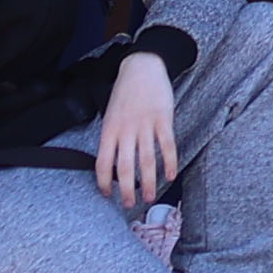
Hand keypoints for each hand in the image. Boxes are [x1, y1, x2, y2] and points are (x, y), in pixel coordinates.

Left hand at [91, 48, 180, 207]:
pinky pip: (166, 145)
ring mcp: (145, 124)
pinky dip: (169, 162)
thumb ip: (112, 137)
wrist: (142, 67)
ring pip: (146, 160)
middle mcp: (125, 129)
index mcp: (109, 129)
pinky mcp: (163, 119)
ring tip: (150, 197)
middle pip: (125, 167)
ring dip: (149, 182)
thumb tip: (113, 163)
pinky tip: (170, 175)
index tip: (107, 195)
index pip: (103, 162)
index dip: (103, 182)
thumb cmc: (125, 92)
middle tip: (129, 205)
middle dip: (127, 189)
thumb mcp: (110, 113)